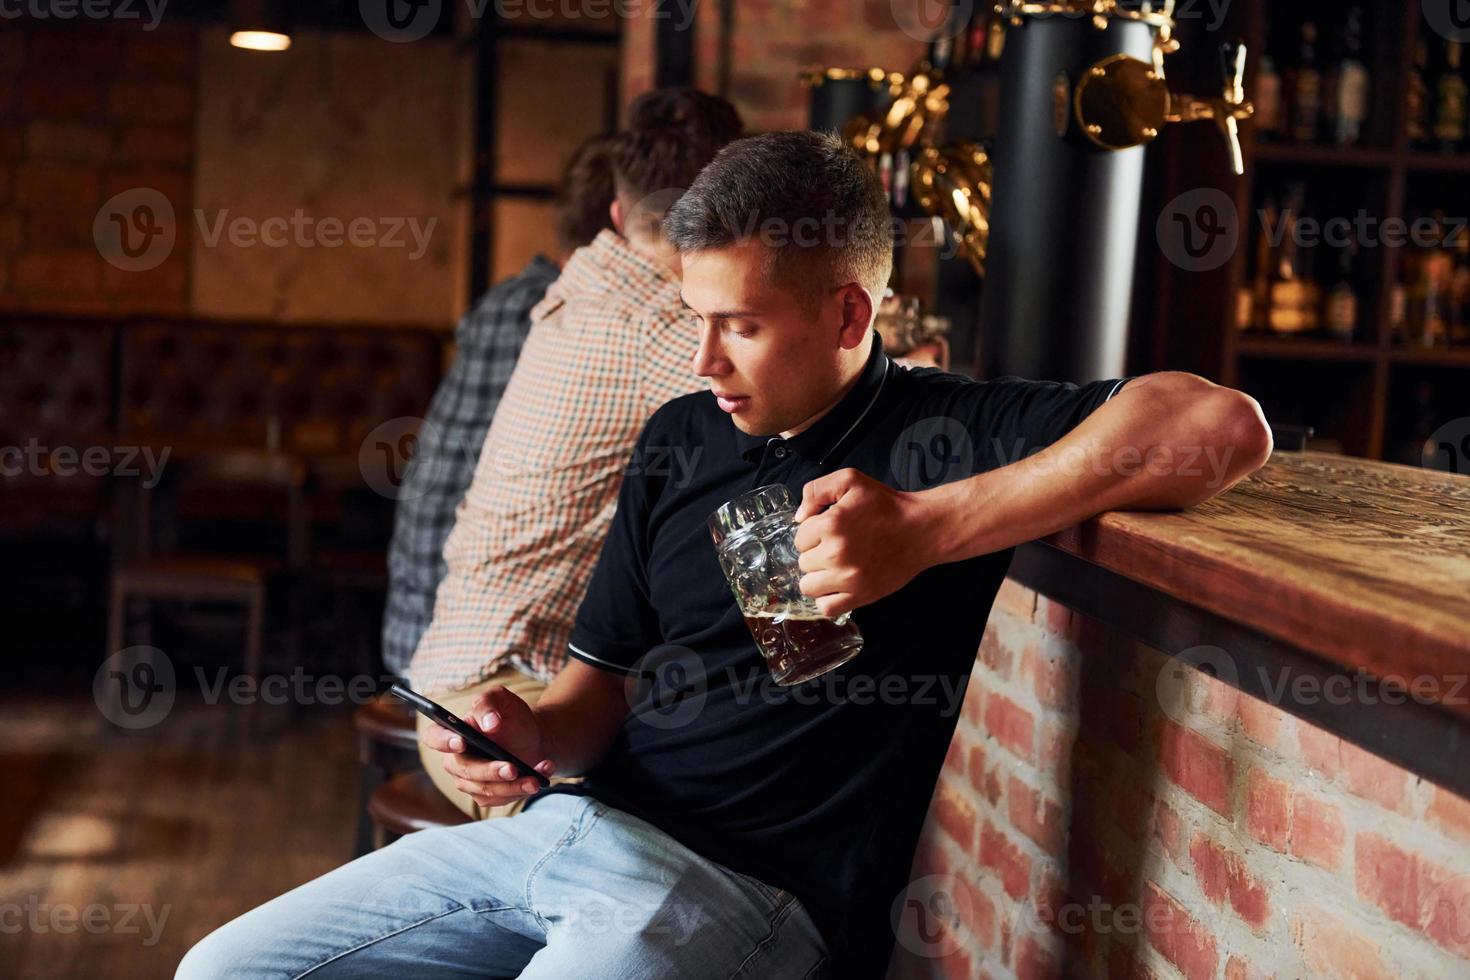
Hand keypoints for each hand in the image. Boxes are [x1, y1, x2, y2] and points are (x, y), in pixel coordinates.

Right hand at [419, 686, 556, 808]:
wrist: (532, 737)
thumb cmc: (510, 716)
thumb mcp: (501, 699)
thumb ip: (489, 704)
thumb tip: (489, 723)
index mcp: (452, 732)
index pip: (434, 737)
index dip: (444, 741)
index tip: (462, 741)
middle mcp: (456, 759)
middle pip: (465, 771)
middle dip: (490, 771)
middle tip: (513, 768)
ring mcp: (470, 780)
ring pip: (486, 789)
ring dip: (514, 785)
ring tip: (535, 778)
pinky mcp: (487, 795)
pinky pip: (503, 798)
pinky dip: (523, 789)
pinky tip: (541, 776)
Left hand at [793, 468, 938, 617]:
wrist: (921, 529)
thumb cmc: (887, 505)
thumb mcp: (851, 480)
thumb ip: (817, 490)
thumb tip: (799, 517)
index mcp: (831, 524)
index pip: (799, 537)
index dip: (813, 533)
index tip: (830, 531)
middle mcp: (836, 552)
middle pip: (803, 562)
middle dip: (816, 554)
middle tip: (837, 547)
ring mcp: (848, 577)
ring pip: (808, 586)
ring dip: (818, 577)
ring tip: (835, 568)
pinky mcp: (861, 595)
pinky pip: (826, 607)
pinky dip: (827, 599)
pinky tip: (837, 586)